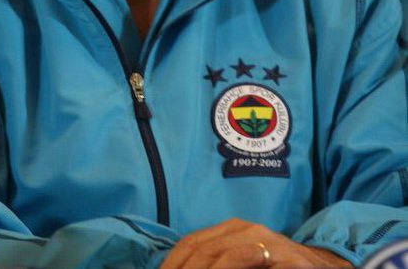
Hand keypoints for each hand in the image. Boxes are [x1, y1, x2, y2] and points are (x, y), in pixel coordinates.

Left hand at [160, 218, 353, 268]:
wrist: (321, 267)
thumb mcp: (243, 264)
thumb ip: (218, 264)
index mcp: (230, 230)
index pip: (190, 244)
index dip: (172, 263)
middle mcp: (243, 229)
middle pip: (201, 249)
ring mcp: (263, 240)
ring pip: (221, 254)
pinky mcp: (281, 256)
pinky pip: (246, 261)